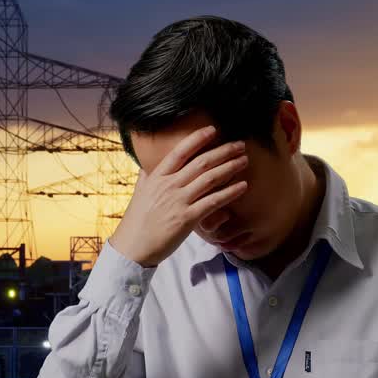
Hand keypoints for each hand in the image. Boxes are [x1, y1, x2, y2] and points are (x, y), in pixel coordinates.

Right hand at [109, 125, 248, 266]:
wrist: (132, 247)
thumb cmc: (136, 221)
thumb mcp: (139, 193)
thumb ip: (146, 177)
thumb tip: (147, 165)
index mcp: (157, 177)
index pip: (179, 152)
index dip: (197, 139)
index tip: (213, 130)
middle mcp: (169, 185)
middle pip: (201, 163)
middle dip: (223, 151)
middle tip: (240, 144)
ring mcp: (178, 201)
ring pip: (209, 179)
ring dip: (229, 168)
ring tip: (244, 160)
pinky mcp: (187, 219)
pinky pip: (213, 202)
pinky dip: (229, 193)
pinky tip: (242, 187)